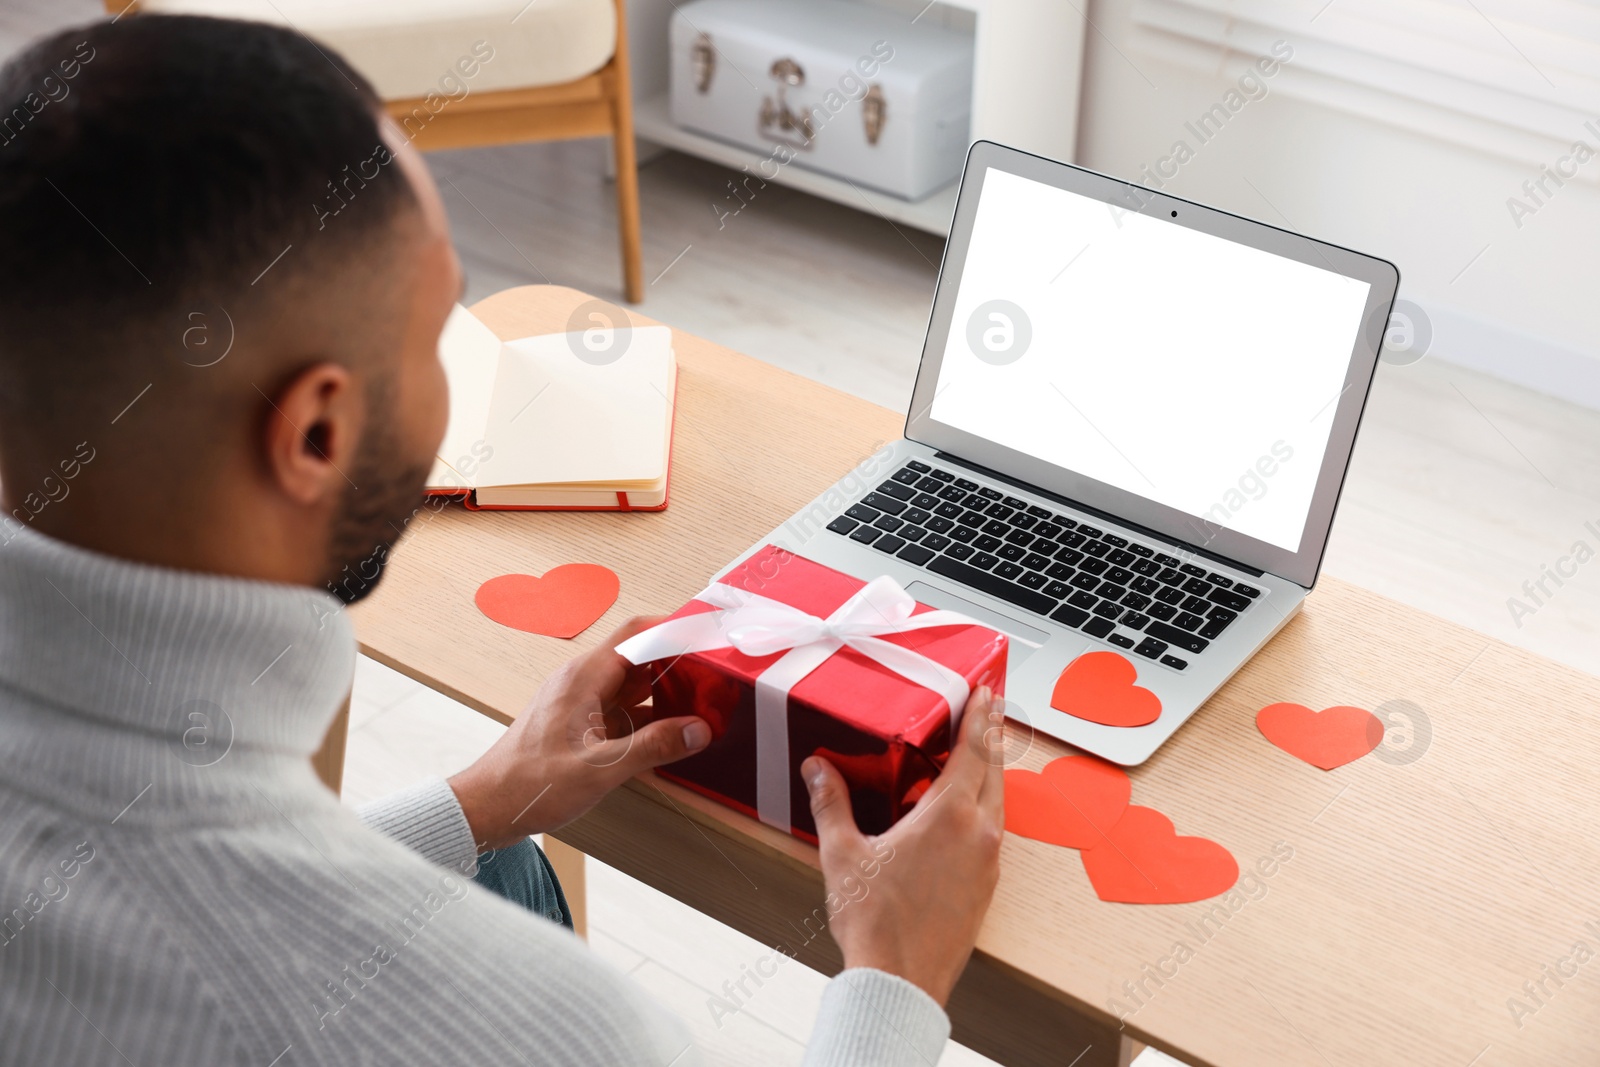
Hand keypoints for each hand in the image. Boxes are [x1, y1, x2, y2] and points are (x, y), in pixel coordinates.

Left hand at [448, 616, 711, 850]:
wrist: (487, 807)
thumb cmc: (529, 784)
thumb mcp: (599, 768)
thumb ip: (652, 747)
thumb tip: (698, 730)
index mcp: (584, 678)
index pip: (636, 633)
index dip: (674, 629)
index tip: (707, 636)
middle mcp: (582, 682)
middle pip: (639, 656)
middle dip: (678, 662)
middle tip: (715, 674)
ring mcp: (580, 702)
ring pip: (632, 683)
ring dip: (665, 691)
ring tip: (702, 703)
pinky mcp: (580, 724)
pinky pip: (622, 708)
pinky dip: (649, 715)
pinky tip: (670, 734)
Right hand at [802, 686, 1003, 1005]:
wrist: (900, 981)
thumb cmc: (875, 922)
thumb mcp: (843, 853)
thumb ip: (831, 803)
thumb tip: (818, 769)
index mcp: (948, 816)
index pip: (973, 750)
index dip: (980, 716)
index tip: (985, 693)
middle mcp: (978, 834)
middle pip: (994, 771)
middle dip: (992, 736)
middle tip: (991, 710)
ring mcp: (988, 863)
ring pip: (997, 803)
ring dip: (992, 772)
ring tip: (982, 754)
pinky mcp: (986, 887)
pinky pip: (993, 833)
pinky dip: (986, 808)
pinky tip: (967, 814)